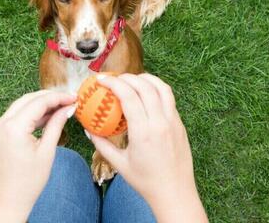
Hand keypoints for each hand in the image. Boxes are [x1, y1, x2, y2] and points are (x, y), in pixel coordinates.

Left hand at [0, 90, 75, 221]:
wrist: (7, 203)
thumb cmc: (27, 183)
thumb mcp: (47, 152)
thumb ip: (56, 125)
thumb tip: (68, 108)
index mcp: (13, 127)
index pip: (39, 102)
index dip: (59, 98)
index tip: (75, 97)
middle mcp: (2, 123)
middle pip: (29, 99)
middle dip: (50, 97)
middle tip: (70, 99)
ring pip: (22, 105)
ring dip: (41, 103)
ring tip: (62, 105)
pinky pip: (17, 115)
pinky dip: (32, 113)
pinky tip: (48, 115)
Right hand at [91, 73, 206, 222]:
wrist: (175, 192)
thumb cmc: (145, 181)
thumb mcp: (119, 164)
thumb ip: (102, 144)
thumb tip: (88, 129)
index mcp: (143, 132)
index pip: (129, 96)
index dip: (114, 83)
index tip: (101, 80)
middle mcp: (160, 122)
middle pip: (145, 86)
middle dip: (127, 77)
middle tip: (114, 78)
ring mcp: (173, 122)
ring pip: (162, 88)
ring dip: (146, 78)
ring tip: (132, 80)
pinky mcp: (180, 124)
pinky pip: (169, 99)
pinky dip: (156, 89)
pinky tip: (146, 93)